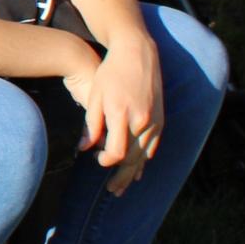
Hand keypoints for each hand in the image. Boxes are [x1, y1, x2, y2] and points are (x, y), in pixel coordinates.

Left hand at [63, 37, 163, 195]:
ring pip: (145, 156)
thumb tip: (84, 148)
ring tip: (123, 187)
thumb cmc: (110, 73)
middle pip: (132, 158)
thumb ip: (92, 124)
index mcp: (122, 114)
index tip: (98, 160)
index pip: (116, 151)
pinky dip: (145, 160)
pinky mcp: (161, 120)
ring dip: (134, 173)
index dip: (106, 161)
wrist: (137, 54)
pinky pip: (153, 146)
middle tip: (112, 190)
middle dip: (121, 176)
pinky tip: (138, 170)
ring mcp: (154, 121)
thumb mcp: (95, 96)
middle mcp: (141, 120)